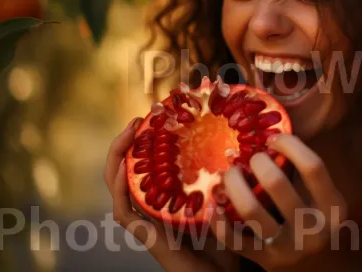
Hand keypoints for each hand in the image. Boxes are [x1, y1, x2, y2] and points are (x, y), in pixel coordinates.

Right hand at [104, 118, 235, 271]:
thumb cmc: (232, 241)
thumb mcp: (229, 198)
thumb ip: (230, 176)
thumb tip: (243, 142)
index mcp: (168, 198)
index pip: (146, 167)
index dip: (143, 142)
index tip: (153, 119)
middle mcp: (154, 208)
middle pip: (127, 172)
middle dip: (127, 144)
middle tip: (136, 120)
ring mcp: (148, 222)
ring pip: (119, 187)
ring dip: (118, 158)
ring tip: (128, 134)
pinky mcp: (148, 237)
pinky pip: (125, 212)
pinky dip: (120, 189)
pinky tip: (124, 168)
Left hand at [209, 133, 347, 269]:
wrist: (320, 271)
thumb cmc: (317, 223)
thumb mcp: (324, 200)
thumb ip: (305, 173)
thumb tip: (275, 130)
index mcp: (333, 208)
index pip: (313, 166)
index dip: (290, 144)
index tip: (273, 138)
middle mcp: (313, 229)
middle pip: (276, 183)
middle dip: (256, 162)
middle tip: (249, 158)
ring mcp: (287, 248)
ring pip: (250, 209)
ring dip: (233, 184)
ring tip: (228, 174)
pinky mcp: (265, 262)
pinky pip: (233, 239)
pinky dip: (218, 220)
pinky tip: (214, 204)